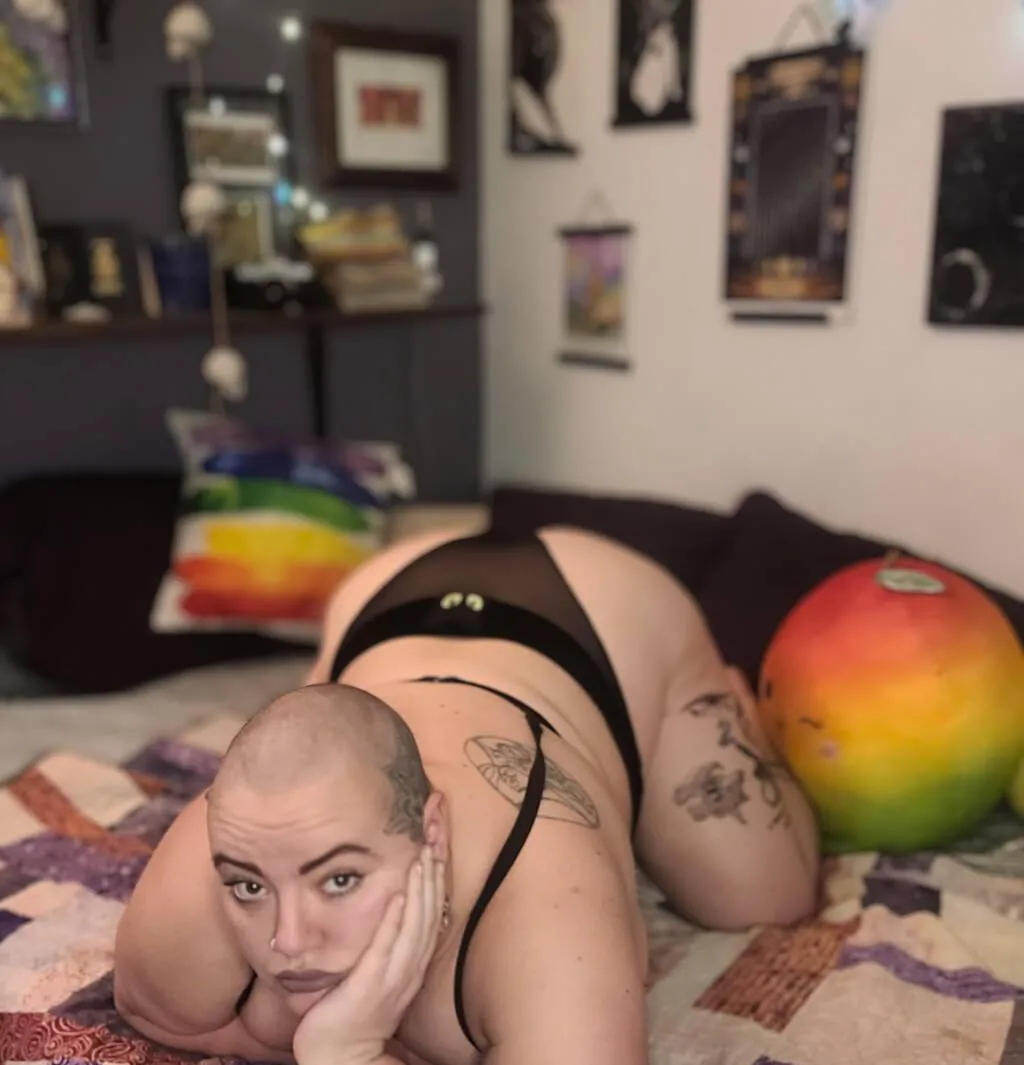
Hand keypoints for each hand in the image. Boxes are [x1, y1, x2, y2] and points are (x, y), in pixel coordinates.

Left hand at [292, 847, 446, 1064]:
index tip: (436, 853)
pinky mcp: (369, 985)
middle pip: (428, 917)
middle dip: (432, 880)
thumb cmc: (353, 1013)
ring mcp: (391, 978)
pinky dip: (394, 921)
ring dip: (420, 891)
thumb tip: (391, 913)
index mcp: (411, 966)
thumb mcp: (379, 977)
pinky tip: (399, 896)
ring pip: (414, 927)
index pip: (431, 918)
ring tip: (422, 860)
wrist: (339, 1056)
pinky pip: (385, 947)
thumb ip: (388, 949)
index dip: (436, 886)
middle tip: (434, 845)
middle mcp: (408, 969)